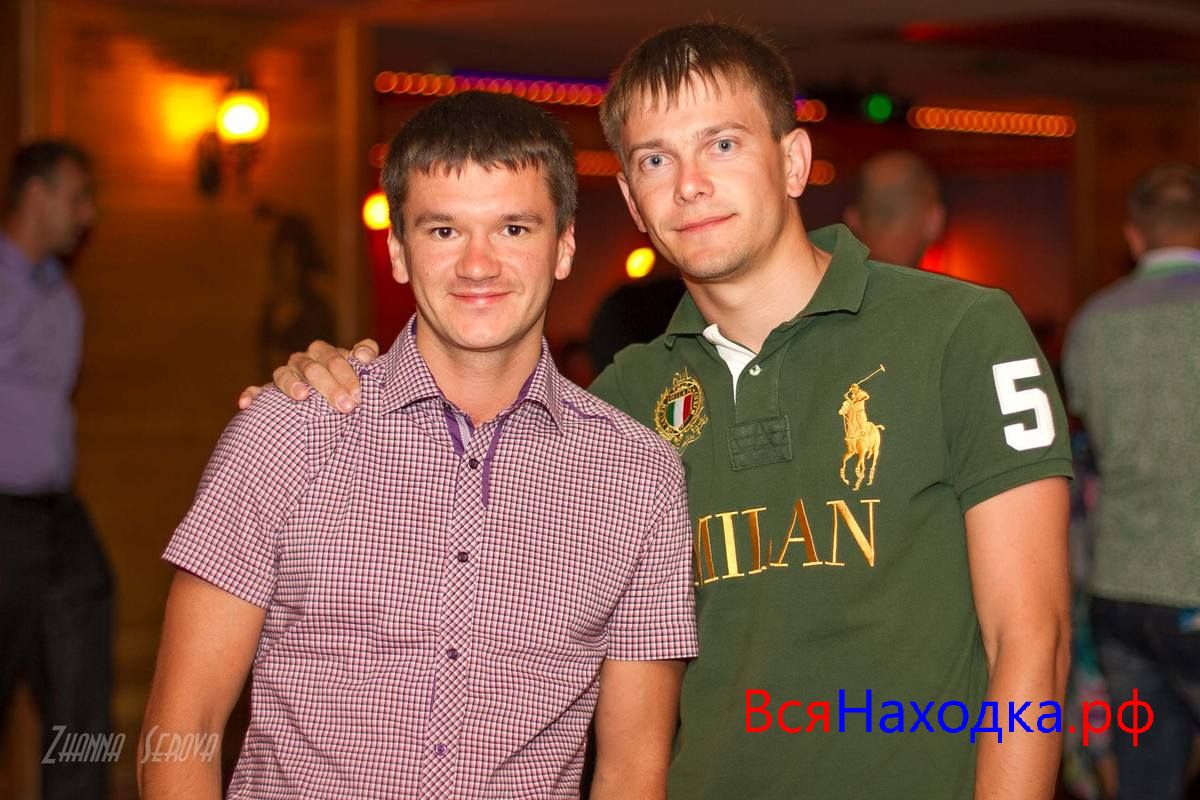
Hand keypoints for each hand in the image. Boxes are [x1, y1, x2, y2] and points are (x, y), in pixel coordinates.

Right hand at [237, 339, 380, 412]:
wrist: (332, 404)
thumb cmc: (347, 384)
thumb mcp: (360, 369)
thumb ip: (365, 353)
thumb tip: (364, 354)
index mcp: (323, 353)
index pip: (333, 358)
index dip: (346, 374)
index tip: (358, 395)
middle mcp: (302, 361)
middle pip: (312, 368)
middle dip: (329, 387)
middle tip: (345, 406)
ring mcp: (285, 376)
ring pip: (283, 375)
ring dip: (292, 385)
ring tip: (302, 396)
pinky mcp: (268, 393)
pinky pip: (256, 391)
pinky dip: (251, 395)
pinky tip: (246, 404)